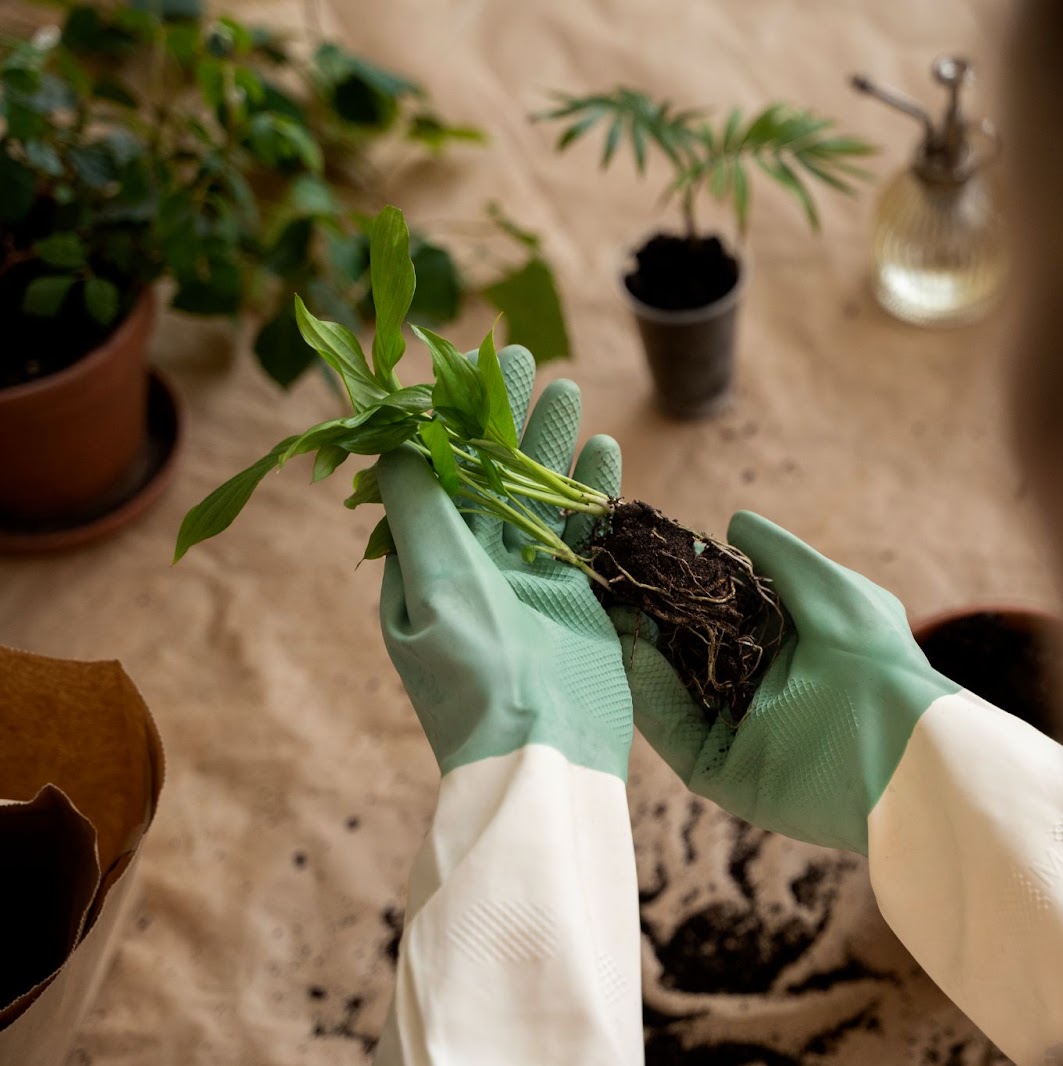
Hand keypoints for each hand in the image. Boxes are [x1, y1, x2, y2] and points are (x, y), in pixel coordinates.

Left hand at [377, 348, 630, 777]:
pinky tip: (605, 451)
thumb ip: (418, 507)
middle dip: (502, 419)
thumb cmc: (476, 672)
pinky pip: (582, 533)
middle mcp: (471, 572)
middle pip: (487, 477)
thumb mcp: (433, 583)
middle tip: (519, 355)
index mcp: (422, 570)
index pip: (431, 478)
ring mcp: (526, 586)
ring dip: (550, 445)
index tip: (457, 367)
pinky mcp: (575, 601)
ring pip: (537, 497)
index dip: (444, 421)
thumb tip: (391, 440)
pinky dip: (592, 493)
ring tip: (568, 388)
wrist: (544, 751)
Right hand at [614, 511, 956, 852]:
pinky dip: (647, 697)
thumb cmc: (874, 659)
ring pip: (674, 691)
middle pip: (691, 653)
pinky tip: (627, 654)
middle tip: (612, 587)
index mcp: (795, 647)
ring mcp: (743, 735)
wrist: (901, 750)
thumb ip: (778, 555)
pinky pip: (675, 734)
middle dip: (651, 621)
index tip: (648, 561)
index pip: (724, 614)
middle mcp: (765, 691)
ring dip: (639, 654)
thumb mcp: (829, 587)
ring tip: (607, 613)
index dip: (685, 589)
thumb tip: (734, 523)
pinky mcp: (726, 775)